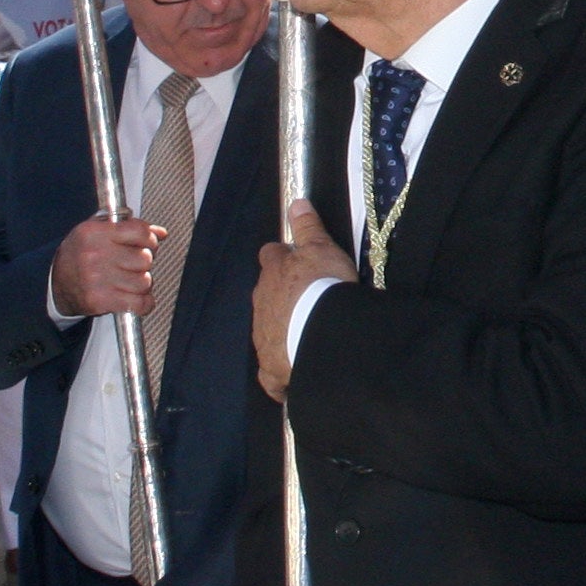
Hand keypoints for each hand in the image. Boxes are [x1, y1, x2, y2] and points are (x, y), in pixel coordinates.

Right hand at [54, 216, 166, 319]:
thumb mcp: (97, 231)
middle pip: (144, 258)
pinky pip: (138, 303)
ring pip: (144, 282)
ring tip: (130, 281)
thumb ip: (129, 227)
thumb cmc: (80, 254)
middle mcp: (94, 254)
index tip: (148, 244)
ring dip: (142, 283)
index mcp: (94, 232)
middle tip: (134, 265)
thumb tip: (160, 232)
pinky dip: (144, 303)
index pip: (139, 231)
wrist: (55, 283)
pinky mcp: (99, 301)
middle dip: (144, 263)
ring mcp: (96, 279)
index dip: (150, 239)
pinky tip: (136, 298)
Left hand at [252, 200, 351, 397]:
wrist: (323, 334)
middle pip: (266, 293)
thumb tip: (297, 202)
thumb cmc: (324, 287)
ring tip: (304, 335)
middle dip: (282, 295)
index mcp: (272, 272)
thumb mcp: (322, 248)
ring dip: (282, 330)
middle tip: (308, 301)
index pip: (271, 255)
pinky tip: (289, 382)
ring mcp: (262, 335)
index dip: (284, 257)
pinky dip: (279, 376)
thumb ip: (308, 226)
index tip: (300, 261)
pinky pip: (271, 374)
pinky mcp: (270, 367)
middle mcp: (261, 302)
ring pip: (267, 329)